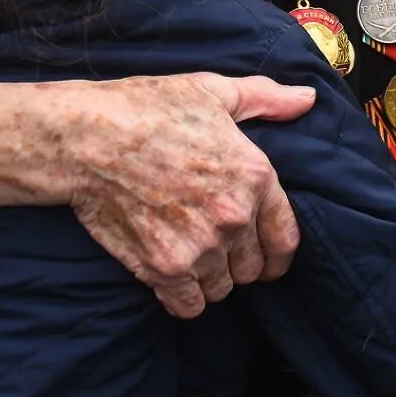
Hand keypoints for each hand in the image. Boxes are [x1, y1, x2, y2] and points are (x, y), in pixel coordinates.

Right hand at [62, 74, 312, 317]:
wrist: (88, 138)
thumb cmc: (148, 108)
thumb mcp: (212, 90)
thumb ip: (266, 98)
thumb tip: (307, 100)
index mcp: (255, 175)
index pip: (285, 239)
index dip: (276, 255)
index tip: (266, 260)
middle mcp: (234, 216)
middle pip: (252, 269)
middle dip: (236, 262)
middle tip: (214, 247)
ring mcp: (200, 246)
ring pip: (221, 288)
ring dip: (209, 279)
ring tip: (188, 256)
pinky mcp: (164, 267)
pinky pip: (190, 306)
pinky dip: (183, 297)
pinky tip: (171, 276)